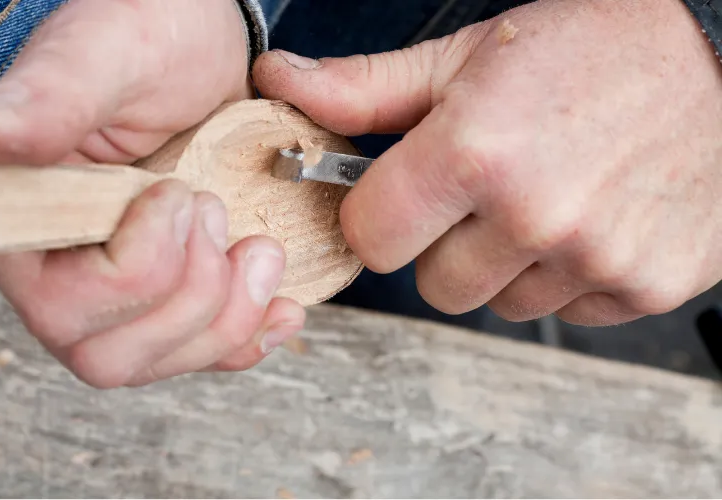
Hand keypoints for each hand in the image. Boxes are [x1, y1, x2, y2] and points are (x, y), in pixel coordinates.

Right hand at [0, 0, 304, 387]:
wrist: (199, 49)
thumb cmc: (143, 37)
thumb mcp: (103, 56)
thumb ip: (46, 102)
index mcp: (26, 218)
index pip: (60, 303)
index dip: (134, 269)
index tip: (176, 192)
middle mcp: (61, 271)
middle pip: (109, 355)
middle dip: (192, 291)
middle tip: (216, 208)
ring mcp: (118, 295)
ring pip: (162, 360)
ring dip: (230, 314)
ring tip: (258, 245)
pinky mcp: (170, 297)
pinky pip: (204, 354)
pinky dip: (251, 338)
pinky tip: (282, 308)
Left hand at [253, 0, 721, 325]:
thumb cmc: (591, 47)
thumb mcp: (466, 55)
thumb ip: (363, 88)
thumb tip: (278, 81)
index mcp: (475, 152)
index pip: (370, 239)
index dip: (376, 217)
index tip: (396, 196)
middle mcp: (535, 215)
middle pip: (431, 285)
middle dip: (439, 244)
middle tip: (477, 193)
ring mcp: (594, 259)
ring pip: (496, 303)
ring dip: (502, 263)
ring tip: (539, 199)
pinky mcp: (643, 287)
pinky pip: (562, 311)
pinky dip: (562, 276)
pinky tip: (586, 220)